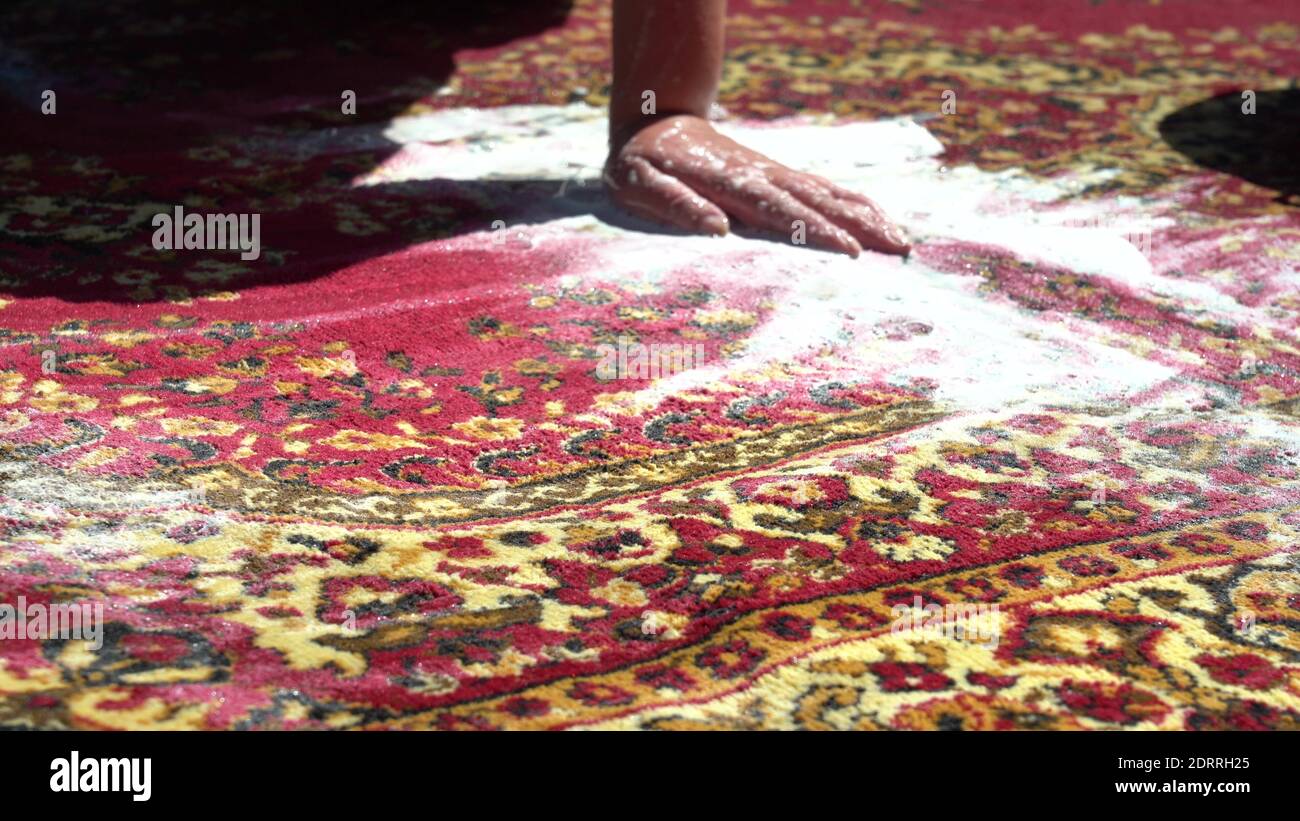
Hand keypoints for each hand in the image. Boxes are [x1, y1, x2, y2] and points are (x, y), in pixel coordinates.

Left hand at [604, 114, 909, 256]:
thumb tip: (716, 230)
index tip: (851, 251)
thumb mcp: (642, 183)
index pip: (781, 211)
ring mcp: (775, 173)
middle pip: (818, 203)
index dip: (817, 231)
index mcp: (732, 183)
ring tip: (903, 240)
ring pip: (829, 194)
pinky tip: (879, 219)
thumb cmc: (644, 163)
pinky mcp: (779, 175)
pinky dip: (854, 204)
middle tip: (897, 251)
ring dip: (868, 215)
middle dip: (860, 227)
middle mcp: (762, 176)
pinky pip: (823, 189)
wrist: (657, 120)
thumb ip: (675, 204)